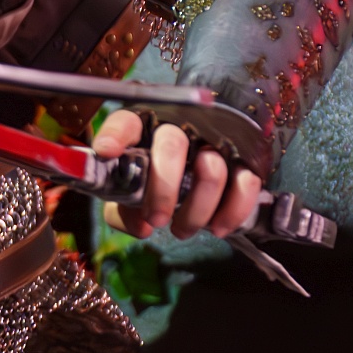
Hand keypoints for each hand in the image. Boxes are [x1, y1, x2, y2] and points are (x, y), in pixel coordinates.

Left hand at [91, 108, 260, 240]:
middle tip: (157, 219)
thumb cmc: (156, 178)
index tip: (106, 152)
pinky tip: (217, 228)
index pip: (126, 122)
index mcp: (142, 129)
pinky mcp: (244, 160)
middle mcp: (178, 127)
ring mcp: (214, 141)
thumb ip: (126, 210)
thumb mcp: (132, 193)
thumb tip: (142, 227)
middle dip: (164, 187)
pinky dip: (231, 211)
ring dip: (196, 209)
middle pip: (172, 145)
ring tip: (182, 230)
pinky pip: (245, 183)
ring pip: (211, 167)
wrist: (203, 164)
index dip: (115, 135)